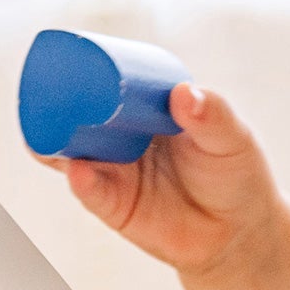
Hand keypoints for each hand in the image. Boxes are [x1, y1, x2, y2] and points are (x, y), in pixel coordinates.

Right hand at [36, 82, 282, 279]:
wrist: (239, 232)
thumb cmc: (235, 174)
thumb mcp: (231, 138)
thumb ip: (211, 115)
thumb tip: (184, 93)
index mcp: (145, 110)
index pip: (109, 84)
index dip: (89, 70)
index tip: (74, 57)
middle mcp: (121, 137)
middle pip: (80, 116)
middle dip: (59, 106)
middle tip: (53, 95)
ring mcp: (114, 171)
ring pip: (73, 152)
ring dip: (57, 143)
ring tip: (51, 134)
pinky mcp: (113, 205)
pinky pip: (90, 191)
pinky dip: (82, 181)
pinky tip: (80, 171)